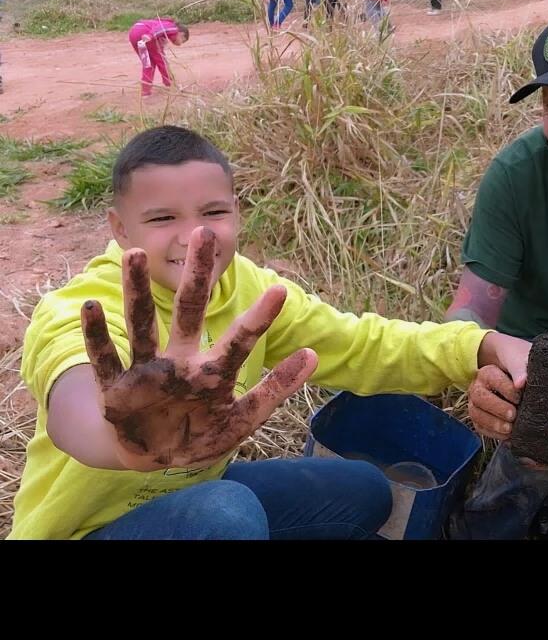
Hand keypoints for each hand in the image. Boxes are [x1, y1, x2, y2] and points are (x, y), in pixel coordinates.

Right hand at [81, 226, 317, 471]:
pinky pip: (104, 359)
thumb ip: (274, 392)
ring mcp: (146, 371)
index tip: (280, 290)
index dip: (259, 318)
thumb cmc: (200, 434)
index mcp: (212, 370)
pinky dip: (96, 336)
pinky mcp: (116, 388)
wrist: (154, 458)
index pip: (239, 339)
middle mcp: (179, 361)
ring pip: (141, 324)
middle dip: (196, 274)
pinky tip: (91, 307)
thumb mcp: (241, 421)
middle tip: (203, 232)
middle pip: (188, 310)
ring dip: (136, 291)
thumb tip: (314, 355)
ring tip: (133, 252)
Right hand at [469, 332, 530, 439]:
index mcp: (487, 373)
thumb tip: (521, 382)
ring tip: (510, 429)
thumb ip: (520, 370)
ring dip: (493, 423)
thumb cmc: (518, 371)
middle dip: (497, 407)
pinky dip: (493, 433)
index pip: (493, 379)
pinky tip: (507, 436)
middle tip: (513, 414)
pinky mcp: (479, 418)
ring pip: (477, 414)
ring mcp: (475, 404)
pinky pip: (480, 427)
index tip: (520, 395)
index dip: (507, 389)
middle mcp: (477, 388)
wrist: (514, 381)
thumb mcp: (520, 364)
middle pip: (480, 397)